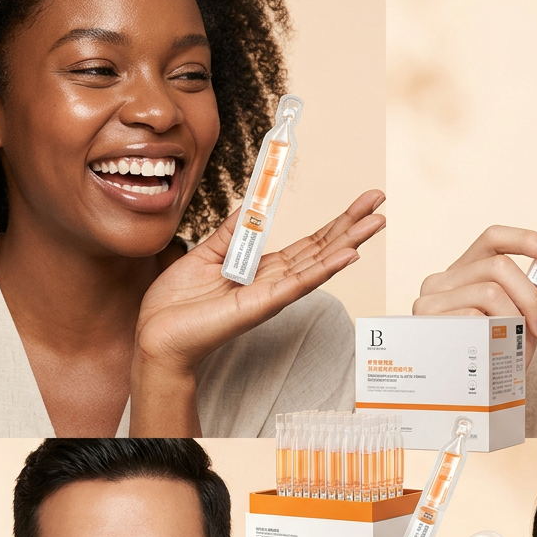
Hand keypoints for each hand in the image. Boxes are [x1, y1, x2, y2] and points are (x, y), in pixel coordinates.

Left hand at [130, 190, 385, 435]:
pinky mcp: (261, 305)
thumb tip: (251, 204)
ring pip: (319, 264)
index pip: (310, 243)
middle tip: (380, 201)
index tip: (360, 202)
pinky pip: (298, 284)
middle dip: (352, 224)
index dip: (336, 221)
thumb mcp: (206, 255)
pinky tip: (349, 255)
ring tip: (376, 223)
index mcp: (264, 270)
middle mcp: (275, 282)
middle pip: (323, 249)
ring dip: (350, 243)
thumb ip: (231, 231)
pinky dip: (325, 269)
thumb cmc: (177, 304)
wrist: (156, 334)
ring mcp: (272, 295)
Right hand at [413, 225, 536, 367]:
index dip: (526, 239)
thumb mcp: (523, 320)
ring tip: (511, 342)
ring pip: (489, 291)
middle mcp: (441, 280)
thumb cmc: (493, 358)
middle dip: (529, 296)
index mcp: (463, 273)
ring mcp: (430, 300)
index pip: (492, 238)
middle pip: (498, 266)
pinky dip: (492, 333)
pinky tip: (488, 350)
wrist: (470, 398)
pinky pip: (474, 317)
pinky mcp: (427, 321)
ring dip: (513, 318)